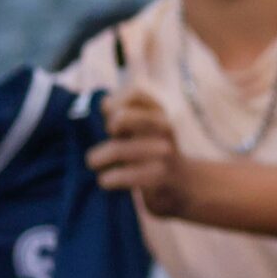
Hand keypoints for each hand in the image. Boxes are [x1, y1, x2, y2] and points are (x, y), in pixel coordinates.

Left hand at [89, 86, 194, 217]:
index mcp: (160, 113)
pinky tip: (106, 180)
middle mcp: (164, 128)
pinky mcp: (160, 177)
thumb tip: (105, 103)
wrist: (183, 184)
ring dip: (97, 158)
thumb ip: (122, 113)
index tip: (111, 115)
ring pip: (117, 150)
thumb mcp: (141, 127)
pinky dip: (109, 179)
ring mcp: (164, 153)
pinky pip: (124, 176)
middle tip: (109, 138)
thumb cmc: (151, 152)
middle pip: (120, 118)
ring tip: (94, 163)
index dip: (116, 102)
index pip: (136, 93)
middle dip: (109, 128)